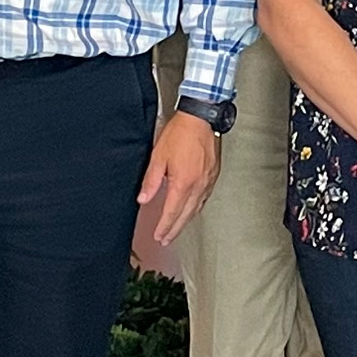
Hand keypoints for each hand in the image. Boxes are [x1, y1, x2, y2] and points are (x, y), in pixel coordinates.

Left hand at [138, 110, 220, 245]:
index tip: (158, 236)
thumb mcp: (159, 156)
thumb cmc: (181, 133)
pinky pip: (204, 198)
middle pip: (186, 215)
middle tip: (166, 239)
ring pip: (196, 208)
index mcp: (183, 183)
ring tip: (177, 228)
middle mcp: (198, 185)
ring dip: (185, 221)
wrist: (202, 118)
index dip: (164, 227)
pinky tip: (192, 209)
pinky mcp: (213, 174)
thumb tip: (143, 199)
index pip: (172, 212)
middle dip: (175, 229)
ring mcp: (208, 181)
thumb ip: (151, 180)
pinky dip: (196, 208)